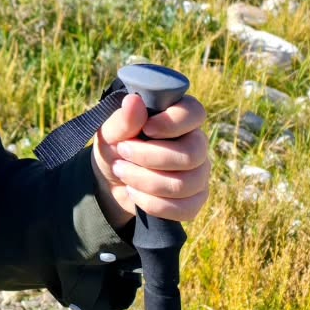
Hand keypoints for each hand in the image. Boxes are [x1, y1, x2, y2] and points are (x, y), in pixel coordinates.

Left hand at [91, 92, 209, 227]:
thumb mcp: (110, 131)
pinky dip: (153, 203)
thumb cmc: (115, 146)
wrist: (111, 180)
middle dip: (149, 157)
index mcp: (179, 117)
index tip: (146, 129)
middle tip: (122, 151)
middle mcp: (196, 144)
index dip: (172, 122)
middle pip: (190, 154)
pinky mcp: (195, 200)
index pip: (194, 112)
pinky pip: (185, 208)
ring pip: (185, 183)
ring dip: (145, 180)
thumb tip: (134, 101)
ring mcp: (199, 173)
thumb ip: (123, 119)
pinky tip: (134, 193)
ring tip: (121, 171)